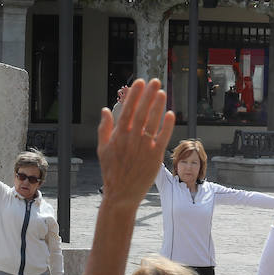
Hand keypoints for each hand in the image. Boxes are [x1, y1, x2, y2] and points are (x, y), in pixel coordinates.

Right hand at [97, 78, 174, 205]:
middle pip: (142, 112)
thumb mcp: (103, 150)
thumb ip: (104, 129)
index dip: (134, 95)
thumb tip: (105, 110)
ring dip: (158, 106)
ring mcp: (144, 147)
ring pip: (153, 122)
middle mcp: (131, 139)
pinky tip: (170, 114)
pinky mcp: (155, 156)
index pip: (127, 110)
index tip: (139, 82)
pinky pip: (163, 137)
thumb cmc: (111, 172)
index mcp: (118, 136)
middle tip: (154, 81)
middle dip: (148, 95)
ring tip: (162, 93)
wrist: (121, 194)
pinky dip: (167, 125)